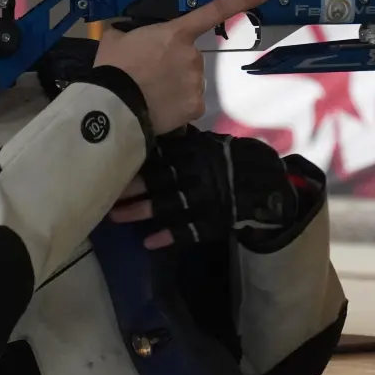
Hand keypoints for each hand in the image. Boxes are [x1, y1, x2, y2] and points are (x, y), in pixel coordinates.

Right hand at [92, 0, 268, 135]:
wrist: (112, 104)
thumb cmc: (113, 68)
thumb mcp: (114, 40)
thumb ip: (126, 33)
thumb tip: (124, 36)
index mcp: (176, 34)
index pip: (213, 12)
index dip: (240, 1)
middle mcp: (192, 56)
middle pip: (188, 58)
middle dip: (172, 65)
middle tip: (146, 75)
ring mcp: (196, 82)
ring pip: (188, 82)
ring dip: (174, 87)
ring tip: (148, 94)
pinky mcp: (194, 107)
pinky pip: (188, 104)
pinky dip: (176, 107)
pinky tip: (158, 108)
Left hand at [107, 127, 303, 249]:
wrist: (269, 185)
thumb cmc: (233, 160)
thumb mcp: (209, 144)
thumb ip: (183, 142)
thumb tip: (150, 131)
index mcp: (198, 152)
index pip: (162, 155)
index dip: (136, 161)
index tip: (110, 163)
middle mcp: (200, 174)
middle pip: (160, 180)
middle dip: (131, 188)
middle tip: (105, 192)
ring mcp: (208, 199)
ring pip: (169, 205)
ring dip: (141, 211)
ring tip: (116, 216)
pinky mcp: (216, 221)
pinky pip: (190, 231)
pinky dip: (169, 237)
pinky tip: (148, 242)